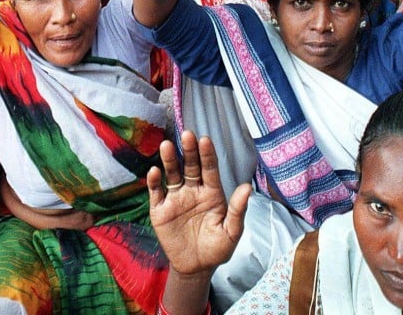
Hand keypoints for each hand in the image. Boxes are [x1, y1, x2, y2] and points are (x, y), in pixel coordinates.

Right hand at [149, 132, 250, 276]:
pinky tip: (154, 172)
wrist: (196, 268)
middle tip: (187, 134)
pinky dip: (154, 182)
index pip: (209, 169)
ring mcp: (176, 198)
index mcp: (212, 193)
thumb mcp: (232, 232)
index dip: (207, 154)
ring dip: (170, 160)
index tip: (205, 139)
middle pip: (190, 166)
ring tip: (167, 146)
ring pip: (172, 174)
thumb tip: (247, 187)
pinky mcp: (160, 210)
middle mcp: (193, 190)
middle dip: (189, 151)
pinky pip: (156, 192)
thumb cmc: (217, 248)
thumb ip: (238, 210)